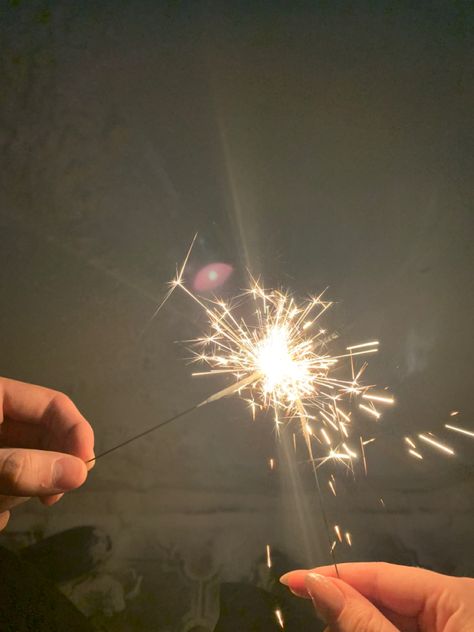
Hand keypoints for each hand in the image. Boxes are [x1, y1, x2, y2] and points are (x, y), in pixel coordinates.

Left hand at [0, 376, 93, 529]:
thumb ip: (22, 467)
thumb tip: (79, 472)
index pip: (53, 404)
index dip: (76, 432)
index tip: (86, 467)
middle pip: (43, 438)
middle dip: (44, 471)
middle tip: (49, 499)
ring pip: (26, 466)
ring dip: (17, 494)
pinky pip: (8, 485)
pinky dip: (3, 502)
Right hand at [280, 562, 473, 630]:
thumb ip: (361, 623)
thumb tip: (315, 584)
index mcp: (461, 597)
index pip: (384, 575)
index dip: (336, 576)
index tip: (292, 580)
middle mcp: (462, 608)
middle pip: (390, 597)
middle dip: (349, 606)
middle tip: (308, 610)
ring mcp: (460, 629)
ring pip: (397, 621)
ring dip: (363, 626)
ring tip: (331, 626)